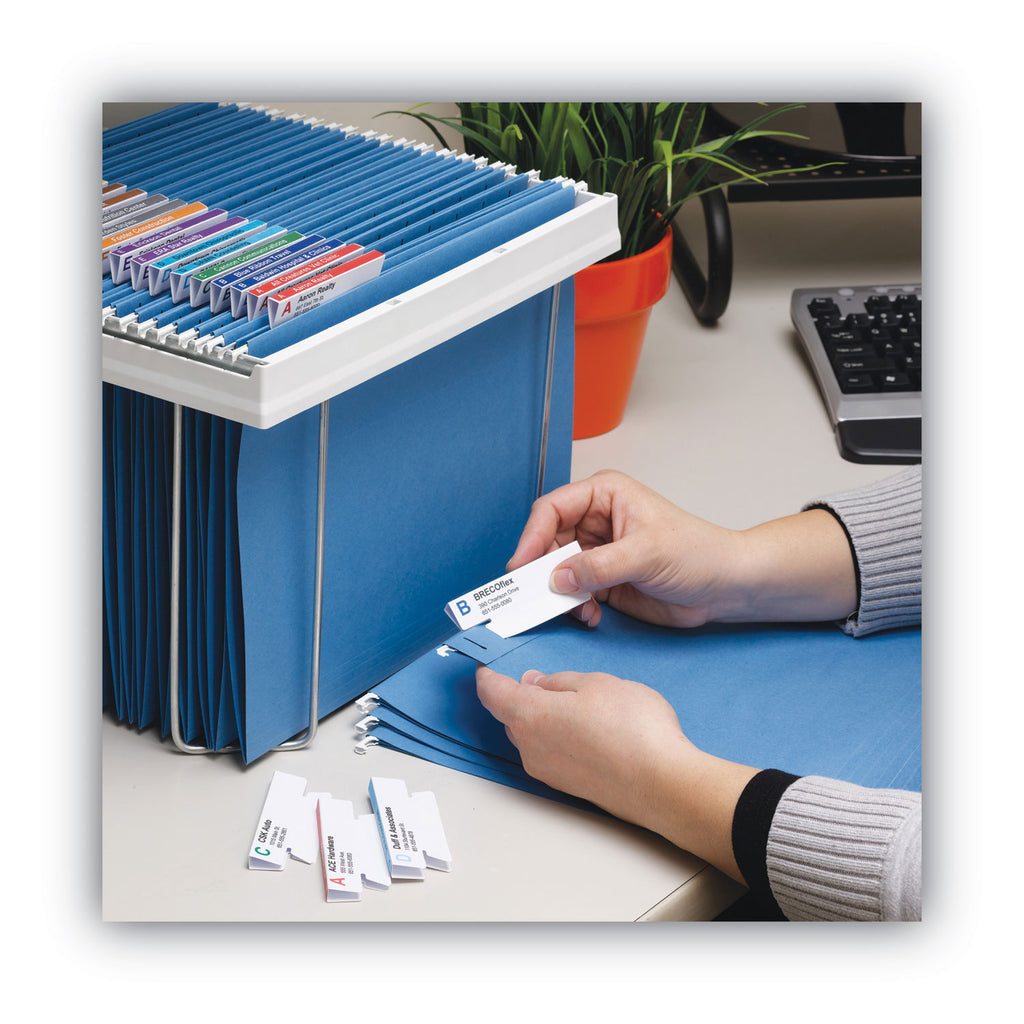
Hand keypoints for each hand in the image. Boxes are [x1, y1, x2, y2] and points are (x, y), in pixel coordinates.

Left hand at [476, 663, 757, 882]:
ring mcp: (548, 772)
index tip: (487, 663)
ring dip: (544, 719)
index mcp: (529, 716)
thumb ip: (559, 681)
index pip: (491, 692)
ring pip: (532, 736)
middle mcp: (530, 748)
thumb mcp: (596, 683)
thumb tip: (537, 684)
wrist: (663, 785)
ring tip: (579, 704)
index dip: (487, 674)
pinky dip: (561, 738)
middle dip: (521, 696)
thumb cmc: (631, 729)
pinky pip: (552, 754)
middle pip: (510, 716)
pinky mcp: (568, 787)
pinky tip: (591, 731)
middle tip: (543, 679)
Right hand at [508, 470, 856, 627]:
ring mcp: (597, 552)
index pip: (552, 509)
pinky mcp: (602, 580)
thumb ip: (598, 566)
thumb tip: (557, 577)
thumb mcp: (646, 554)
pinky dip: (574, 607)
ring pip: (556, 570)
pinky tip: (591, 615)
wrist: (725, 586)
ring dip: (560, 593)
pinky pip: (572, 593)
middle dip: (541, 570)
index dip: (532, 537)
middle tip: (534, 595)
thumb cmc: (698, 552)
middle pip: (548, 542)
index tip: (521, 565)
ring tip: (575, 609)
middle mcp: (595, 520)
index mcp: (605, 495)